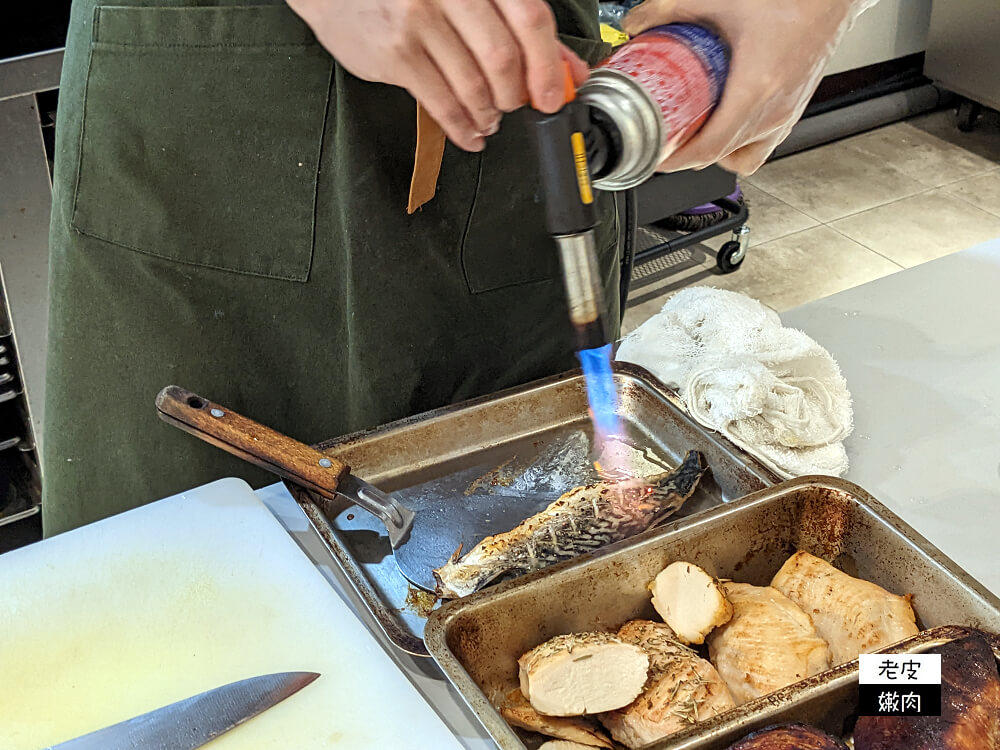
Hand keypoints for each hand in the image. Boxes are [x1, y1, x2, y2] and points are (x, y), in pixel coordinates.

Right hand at [286, 0, 589, 151]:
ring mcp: (419, 20)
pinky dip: (463, 127)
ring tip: (490, 120)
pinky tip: (470, 133)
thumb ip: (518, 23)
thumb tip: (567, 68)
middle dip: (515, 95)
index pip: (530, 20)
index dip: (548, 66)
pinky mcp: (396, 53)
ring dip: (489, 114)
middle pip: (504, 58)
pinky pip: (442, 103)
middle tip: (514, 105)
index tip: (552, 95)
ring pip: (474, 85)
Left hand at [624, 0, 876, 174]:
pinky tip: (724, 117)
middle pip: (721, 157)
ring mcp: (786, 115)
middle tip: (667, 139)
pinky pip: (762, 143)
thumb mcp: (721, 0)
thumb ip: (670, 10)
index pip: (708, 148)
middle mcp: (773, 111)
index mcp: (755, 91)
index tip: (656, 155)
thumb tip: (636, 25)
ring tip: (695, 131)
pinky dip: (739, 140)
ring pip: (744, 157)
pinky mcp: (793, 110)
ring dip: (716, 151)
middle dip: (689, 155)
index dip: (675, 159)